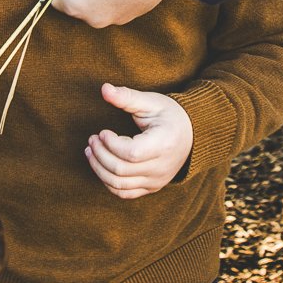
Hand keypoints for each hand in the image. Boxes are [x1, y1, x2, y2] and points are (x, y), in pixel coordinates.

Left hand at [85, 83, 192, 198]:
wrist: (191, 134)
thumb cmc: (169, 115)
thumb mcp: (151, 102)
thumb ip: (127, 97)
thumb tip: (104, 88)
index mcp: (163, 144)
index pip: (130, 153)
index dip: (111, 144)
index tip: (102, 131)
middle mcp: (161, 167)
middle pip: (121, 170)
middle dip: (100, 155)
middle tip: (92, 140)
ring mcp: (157, 180)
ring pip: (120, 185)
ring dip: (99, 169)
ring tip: (91, 151)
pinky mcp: (152, 187)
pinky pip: (125, 193)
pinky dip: (108, 182)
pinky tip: (101, 166)